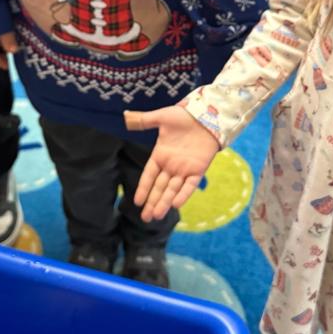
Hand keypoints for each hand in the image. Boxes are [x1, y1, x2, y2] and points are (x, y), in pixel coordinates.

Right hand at [124, 106, 219, 221]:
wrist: (207, 115)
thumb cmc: (184, 116)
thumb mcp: (162, 117)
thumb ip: (145, 120)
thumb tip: (126, 117)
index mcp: (161, 155)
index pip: (149, 176)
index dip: (143, 188)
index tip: (136, 202)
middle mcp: (171, 165)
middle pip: (159, 188)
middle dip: (152, 203)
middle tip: (145, 218)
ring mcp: (185, 169)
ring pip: (172, 190)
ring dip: (164, 203)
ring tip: (157, 216)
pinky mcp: (198, 169)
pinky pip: (190, 185)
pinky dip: (183, 194)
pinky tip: (175, 204)